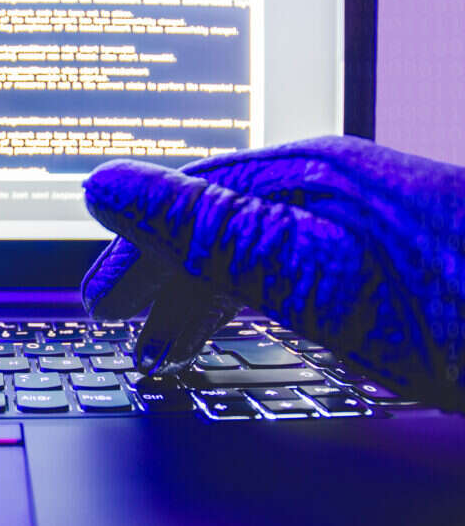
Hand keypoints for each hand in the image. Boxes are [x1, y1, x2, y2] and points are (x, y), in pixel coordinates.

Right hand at [82, 136, 464, 410]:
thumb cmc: (455, 305)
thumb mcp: (311, 272)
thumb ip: (206, 229)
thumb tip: (110, 187)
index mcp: (296, 179)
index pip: (180, 205)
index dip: (129, 256)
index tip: (97, 303)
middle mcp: (322, 188)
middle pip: (211, 229)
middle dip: (158, 284)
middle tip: (125, 334)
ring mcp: (354, 220)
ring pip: (248, 252)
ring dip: (199, 298)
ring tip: (172, 346)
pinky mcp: (381, 255)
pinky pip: (286, 269)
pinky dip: (247, 302)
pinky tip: (245, 325)